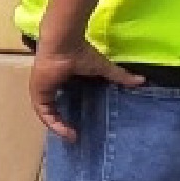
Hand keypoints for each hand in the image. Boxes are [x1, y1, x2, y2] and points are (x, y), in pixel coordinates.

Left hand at [28, 40, 145, 142]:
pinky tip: (65, 131)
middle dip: (62, 125)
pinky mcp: (38, 93)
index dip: (68, 117)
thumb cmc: (80, 52)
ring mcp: (41, 90)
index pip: (62, 104)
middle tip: (75, 136)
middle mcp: (49, 87)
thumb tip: (141, 81)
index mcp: (60, 82)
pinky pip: (44, 113)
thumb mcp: (102, 69)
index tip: (79, 129)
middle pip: (53, 111)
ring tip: (71, 136)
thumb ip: (119, 76)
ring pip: (47, 114)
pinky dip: (53, 123)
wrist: (63, 43)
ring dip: (58, 127)